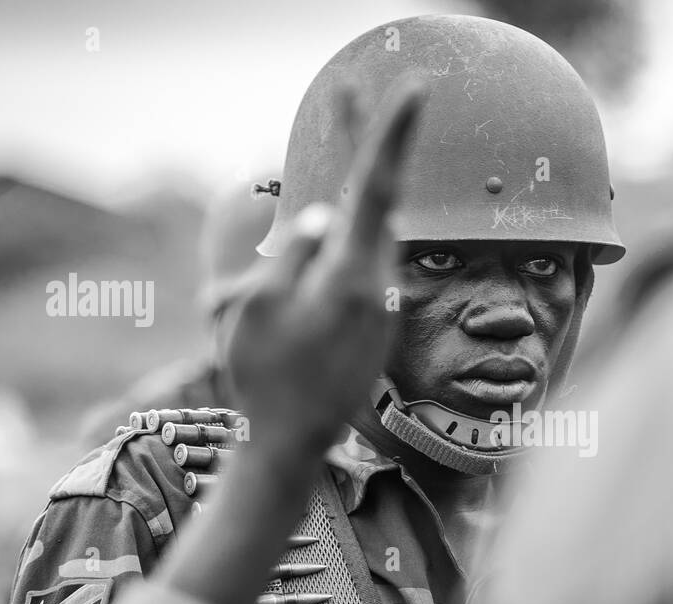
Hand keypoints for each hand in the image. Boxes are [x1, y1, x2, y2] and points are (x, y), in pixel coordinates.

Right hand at [224, 86, 421, 461]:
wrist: (293, 446)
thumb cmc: (264, 380)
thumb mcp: (256, 311)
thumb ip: (292, 257)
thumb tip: (320, 218)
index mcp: (350, 276)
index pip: (376, 188)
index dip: (393, 135)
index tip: (417, 89)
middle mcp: (376, 286)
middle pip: (375, 200)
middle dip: (363, 144)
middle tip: (345, 92)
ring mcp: (378, 306)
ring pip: (367, 233)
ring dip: (354, 192)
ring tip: (337, 140)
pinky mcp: (372, 322)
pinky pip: (359, 262)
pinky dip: (347, 235)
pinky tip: (332, 225)